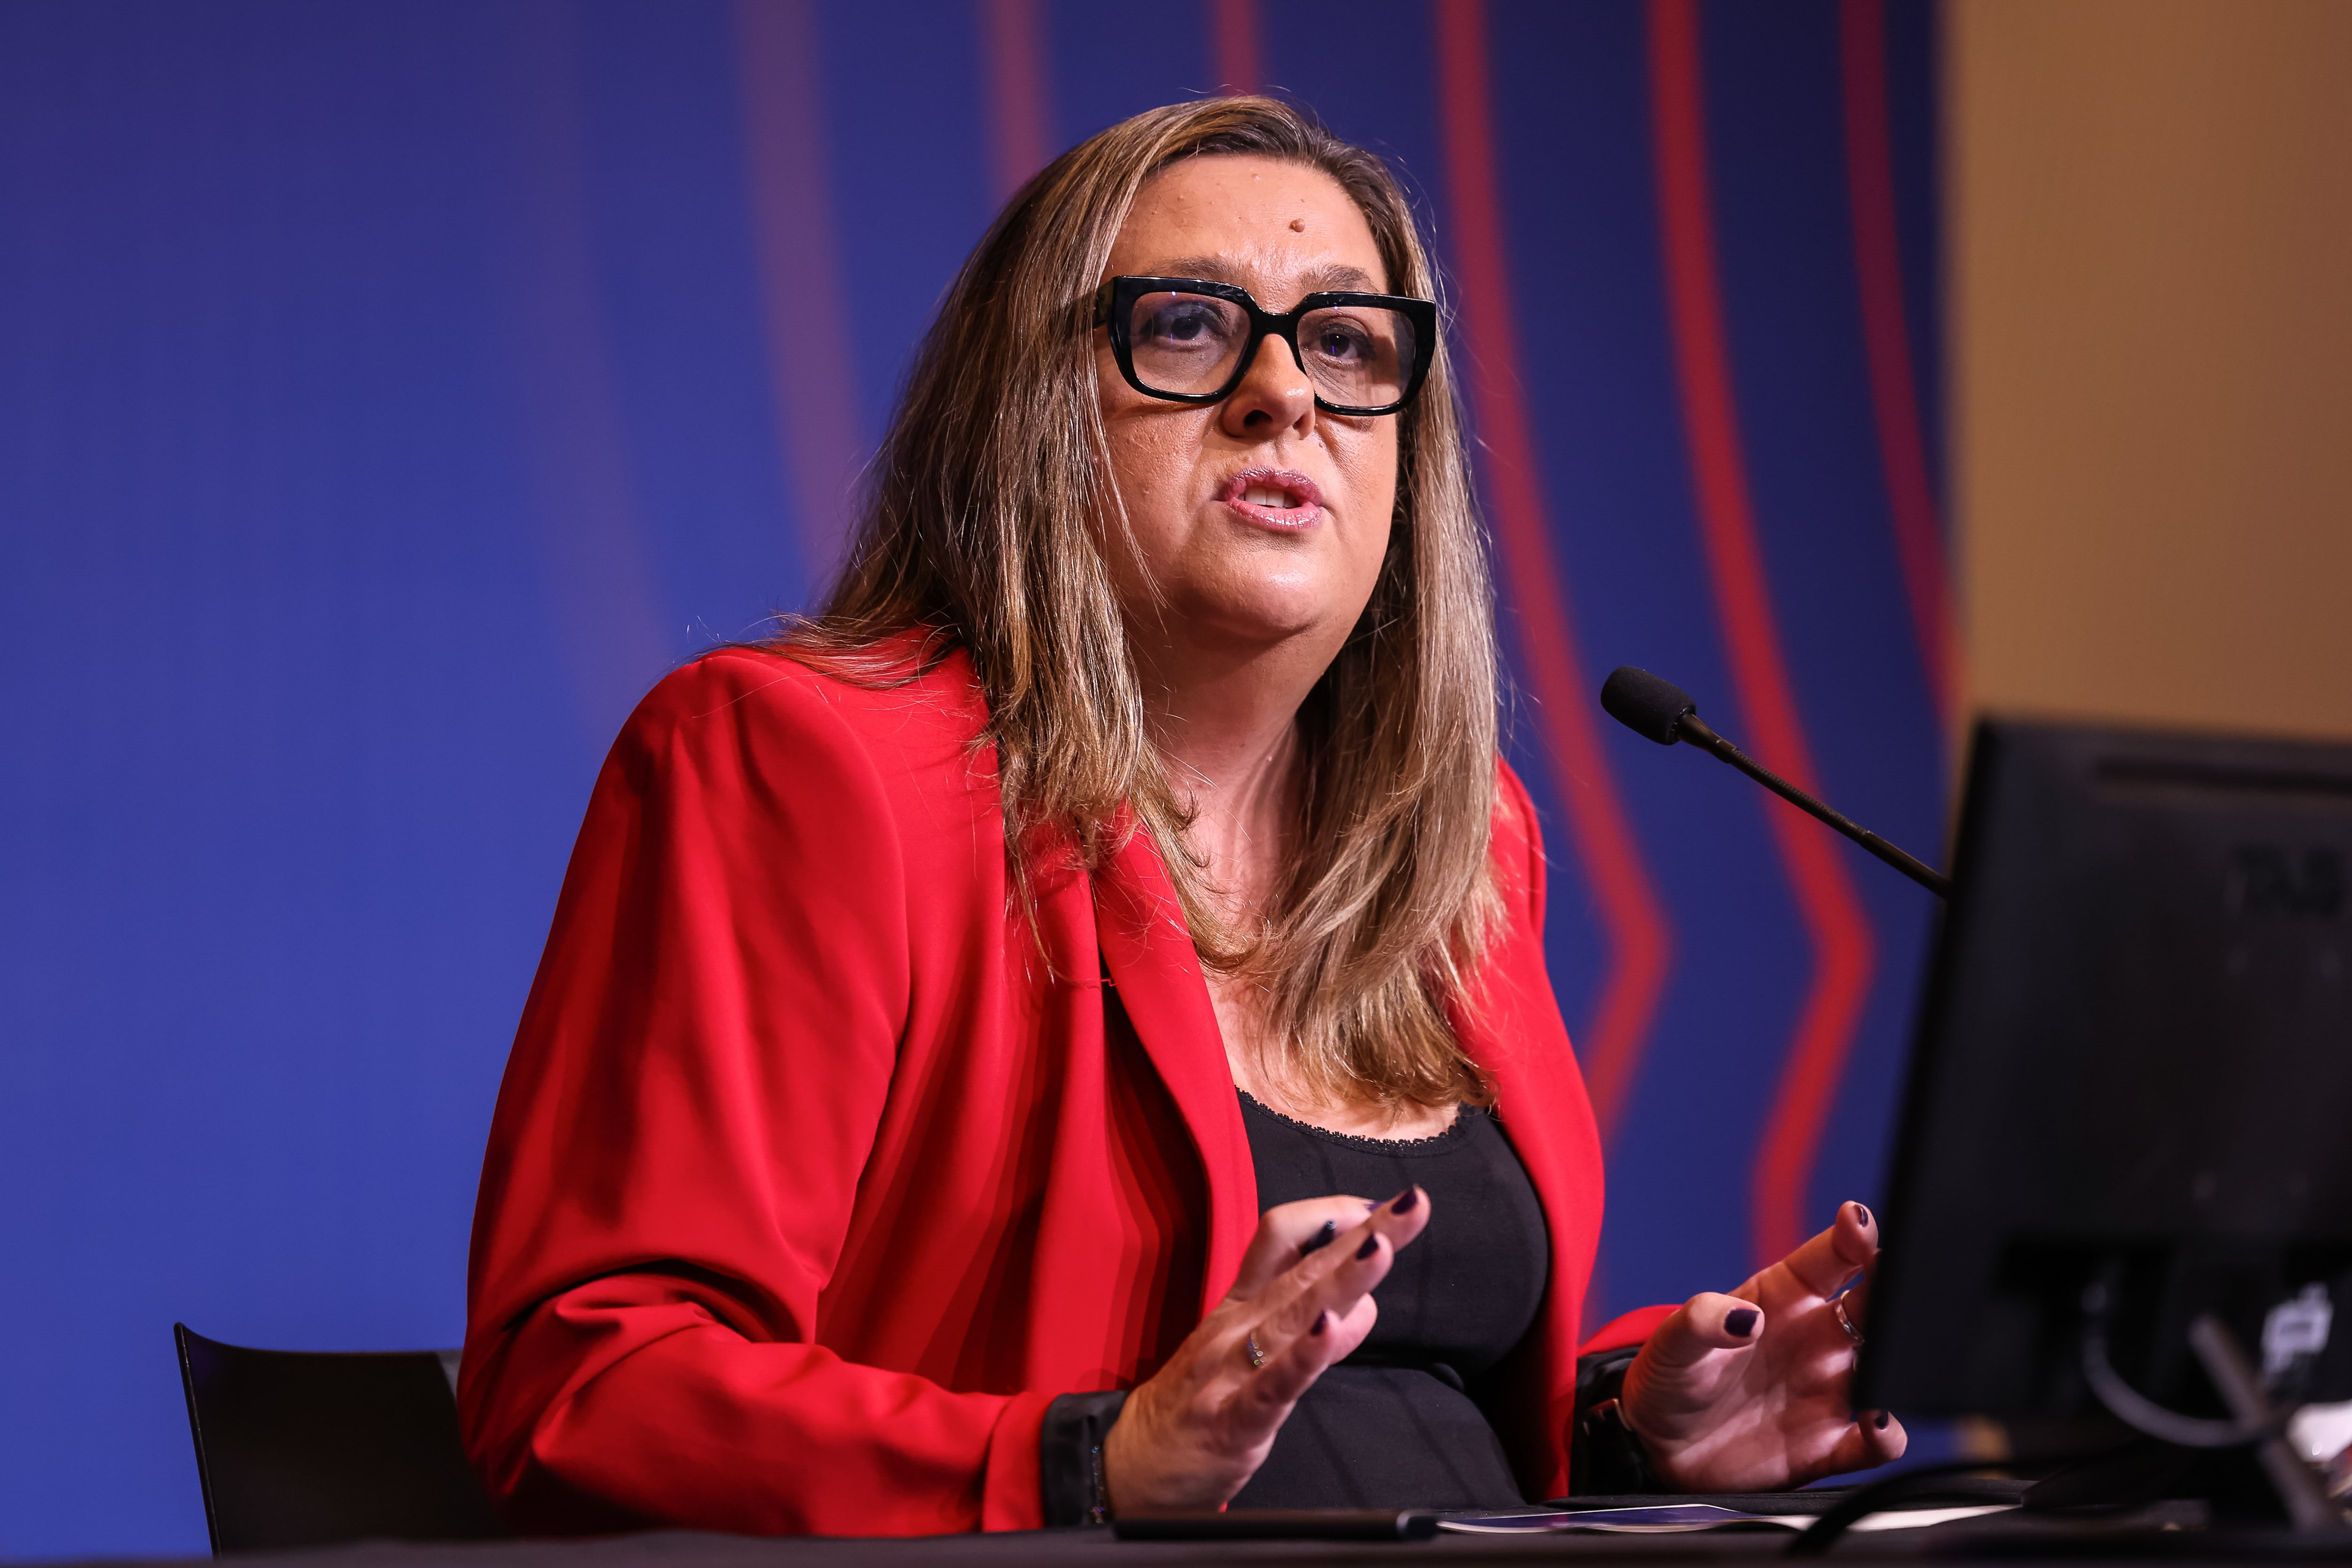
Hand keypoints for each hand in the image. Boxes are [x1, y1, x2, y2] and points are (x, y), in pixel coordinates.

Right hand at [1102, 1187, 1429, 1511]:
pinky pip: (1272, 1385)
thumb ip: (1306, 1324)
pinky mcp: (1232, 1421)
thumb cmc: (1198, 1405)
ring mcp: (1232, 1370)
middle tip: (1412, 1204)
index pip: (1284, 1237)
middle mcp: (1238, 1325)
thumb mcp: (1250, 1354)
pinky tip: (1329, 1330)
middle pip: (1305, 1265)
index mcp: (1242, 1304)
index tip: (1377, 1208)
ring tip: (1381, 1248)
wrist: (1132, 1466)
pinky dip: (1303, 1356)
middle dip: (1364, 1233)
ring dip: (1341, 1279)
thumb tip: (1363, 1303)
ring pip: (1294, 1314)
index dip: (1332, 1214)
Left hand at [1619, 1200, 1904, 1491]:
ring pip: (1887, 1368)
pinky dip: (1886, 1433)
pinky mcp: (1828, 1443)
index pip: (1832, 1257)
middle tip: (1901, 1287)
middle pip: (1875, 1305)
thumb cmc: (1671, 1377)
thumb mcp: (1673, 1341)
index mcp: (1785, 1297)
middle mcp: (1818, 1339)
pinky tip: (1875, 1426)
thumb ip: (1703, 1320)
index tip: (1858, 1222)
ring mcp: (1829, 1390)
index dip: (1852, 1235)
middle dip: (1894, 1290)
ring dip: (1899, 1363)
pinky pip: (1874, 1439)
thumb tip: (1746, 1318)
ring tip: (1892, 1361)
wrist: (1661, 1447)